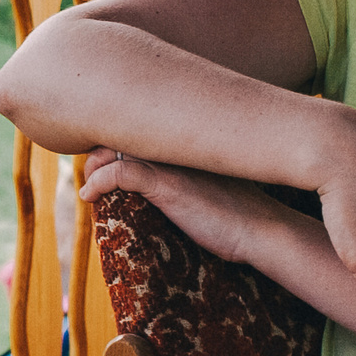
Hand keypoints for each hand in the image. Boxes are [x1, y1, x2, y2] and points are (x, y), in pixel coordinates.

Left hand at [79, 151, 309, 267]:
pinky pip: (119, 173)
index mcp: (184, 141)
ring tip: (90, 186)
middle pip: (117, 133)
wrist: (264, 229)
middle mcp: (175, 144)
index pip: (136, 126)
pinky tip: (90, 198)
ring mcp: (170, 163)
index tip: (102, 162)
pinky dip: (97, 183)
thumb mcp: (207, 184)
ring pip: (112, 150)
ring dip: (93, 168)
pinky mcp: (167, 184)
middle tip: (91, 175)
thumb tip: (160, 185)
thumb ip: (185, 174)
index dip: (113, 141)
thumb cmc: (239, 212)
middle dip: (97, 152)